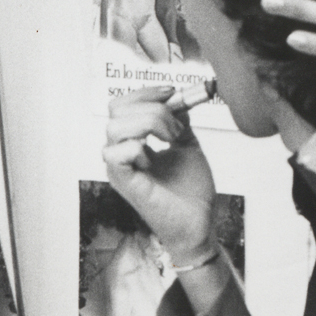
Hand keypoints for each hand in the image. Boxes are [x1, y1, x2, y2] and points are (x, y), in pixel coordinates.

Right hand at [102, 87, 217, 258]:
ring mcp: (119, 168)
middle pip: (117, 110)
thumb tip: (178, 98)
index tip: (173, 94)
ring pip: (116, 127)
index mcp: (132, 142)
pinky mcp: (124, 183)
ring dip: (149, 125)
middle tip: (175, 127)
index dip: (146, 93)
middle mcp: (120, 153)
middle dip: (153, 109)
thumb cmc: (191, 192)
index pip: (121, 104)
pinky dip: (138, 148)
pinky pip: (117, 153)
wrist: (199, 222)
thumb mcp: (188, 144)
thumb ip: (180, 120)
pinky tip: (153, 160)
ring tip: (169, 140)